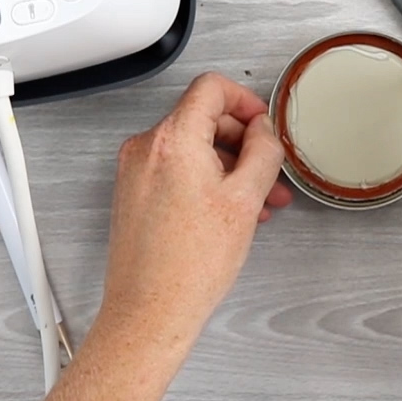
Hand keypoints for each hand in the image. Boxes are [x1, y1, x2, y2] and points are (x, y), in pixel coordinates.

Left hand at [100, 72, 292, 339]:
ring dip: (228, 166)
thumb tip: (264, 131)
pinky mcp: (133, 194)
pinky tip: (230, 210)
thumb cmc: (189, 265)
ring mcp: (135, 172)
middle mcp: (146, 148)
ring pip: (192, 148)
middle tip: (268, 167)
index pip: (211, 88)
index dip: (245, 100)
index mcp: (173, 139)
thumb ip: (262, 152)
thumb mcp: (245, 199)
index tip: (262, 123)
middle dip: (241, 141)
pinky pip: (176, 170)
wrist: (150, 312)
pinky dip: (205, 180)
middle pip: (202, 118)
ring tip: (257, 199)